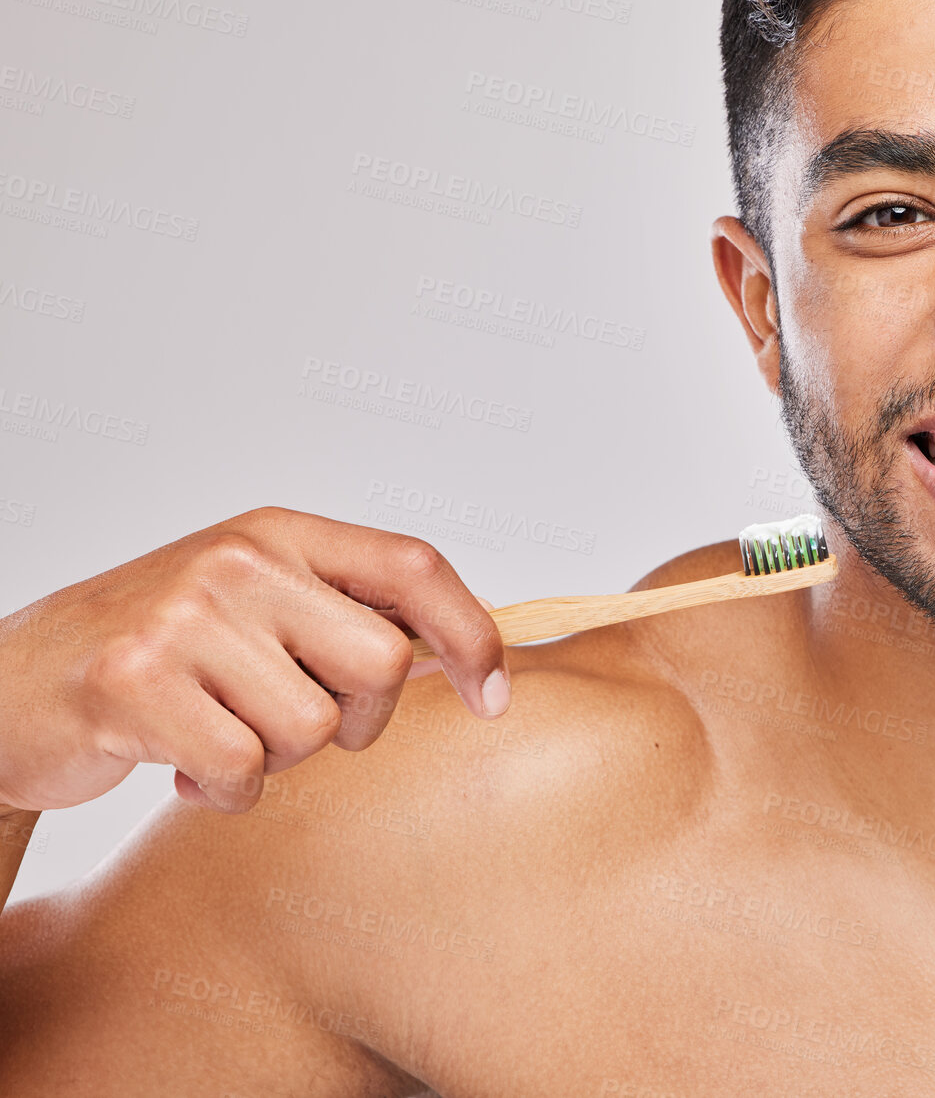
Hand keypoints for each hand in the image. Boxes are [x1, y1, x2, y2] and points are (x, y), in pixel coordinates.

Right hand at [0, 507, 507, 813]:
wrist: (9, 686)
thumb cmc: (152, 654)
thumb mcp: (253, 607)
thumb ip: (342, 617)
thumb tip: (457, 657)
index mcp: (279, 535)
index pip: (414, 565)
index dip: (472, 634)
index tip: (493, 696)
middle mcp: (238, 560)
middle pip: (383, 663)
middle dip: (357, 723)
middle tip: (292, 728)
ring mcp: (185, 615)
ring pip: (315, 728)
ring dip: (279, 763)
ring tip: (221, 741)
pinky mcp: (136, 681)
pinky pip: (245, 770)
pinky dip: (228, 793)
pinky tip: (185, 770)